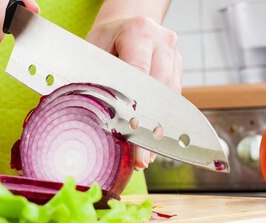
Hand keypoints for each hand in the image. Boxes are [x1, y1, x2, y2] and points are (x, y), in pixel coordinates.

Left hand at [86, 16, 182, 169]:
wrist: (128, 20)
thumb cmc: (105, 38)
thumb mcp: (92, 50)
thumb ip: (93, 78)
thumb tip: (87, 114)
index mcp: (138, 32)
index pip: (139, 72)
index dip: (135, 105)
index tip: (131, 131)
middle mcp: (162, 43)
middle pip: (159, 91)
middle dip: (149, 128)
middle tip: (141, 158)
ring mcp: (174, 56)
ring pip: (170, 100)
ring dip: (159, 132)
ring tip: (146, 158)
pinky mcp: (179, 69)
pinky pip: (173, 101)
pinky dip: (162, 124)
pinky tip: (152, 146)